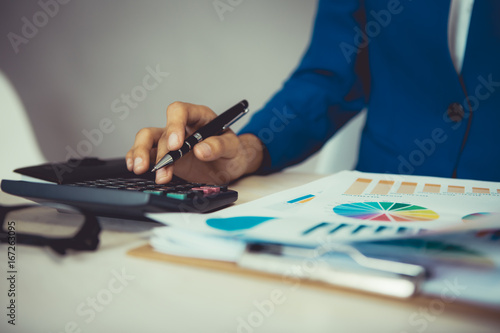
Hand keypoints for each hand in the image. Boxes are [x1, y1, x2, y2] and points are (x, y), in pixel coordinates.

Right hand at [126, 101, 263, 183]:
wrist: (231, 167)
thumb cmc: (232, 152)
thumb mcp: (233, 148)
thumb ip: (220, 146)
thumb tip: (201, 149)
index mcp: (199, 117)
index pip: (180, 111)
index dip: (174, 125)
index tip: (176, 145)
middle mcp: (181, 127)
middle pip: (161, 130)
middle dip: (159, 149)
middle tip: (161, 166)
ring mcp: (170, 142)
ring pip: (147, 139)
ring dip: (142, 154)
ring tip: (142, 170)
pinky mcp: (165, 156)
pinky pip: (146, 154)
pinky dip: (137, 159)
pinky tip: (135, 168)